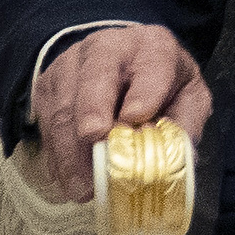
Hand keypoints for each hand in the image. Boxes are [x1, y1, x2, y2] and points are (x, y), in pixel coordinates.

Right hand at [29, 26, 210, 205]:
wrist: (123, 60)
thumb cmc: (162, 82)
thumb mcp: (188, 95)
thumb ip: (185, 122)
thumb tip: (175, 162)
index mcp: (152, 47)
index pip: (149, 66)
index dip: (143, 93)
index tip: (136, 118)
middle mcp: (106, 48)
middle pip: (94, 81)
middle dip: (92, 117)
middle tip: (97, 155)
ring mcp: (70, 66)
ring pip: (64, 107)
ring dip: (71, 151)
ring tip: (83, 187)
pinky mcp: (46, 87)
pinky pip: (46, 123)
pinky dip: (57, 156)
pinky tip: (67, 180)